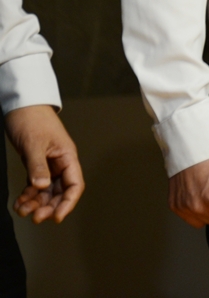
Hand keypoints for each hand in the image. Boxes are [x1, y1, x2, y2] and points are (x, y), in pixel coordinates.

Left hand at [4, 105, 83, 222]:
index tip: (57, 217)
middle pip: (61, 192)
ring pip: (47, 192)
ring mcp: (48, 165)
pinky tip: (19, 203)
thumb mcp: (34, 144)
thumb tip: (43, 187)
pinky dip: (28, 196)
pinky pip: (35, 186)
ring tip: (22, 211)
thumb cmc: (32, 120)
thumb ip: (38, 166)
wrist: (22, 106)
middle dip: (50, 206)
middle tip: (36, 218)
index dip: (68, 202)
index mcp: (67, 156)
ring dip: (36, 204)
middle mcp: (60, 163)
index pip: (74, 184)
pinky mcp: (36, 166)